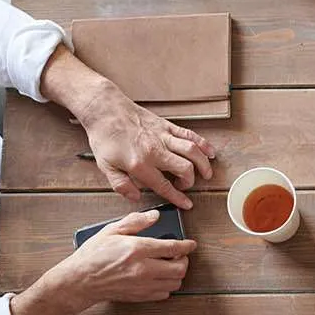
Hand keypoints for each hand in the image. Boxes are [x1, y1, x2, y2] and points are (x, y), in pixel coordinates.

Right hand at [40, 210, 196, 307]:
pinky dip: (167, 286)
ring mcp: (142, 285)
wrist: (80, 281)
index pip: (173, 247)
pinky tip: (159, 277)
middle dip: (184, 260)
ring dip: (177, 274)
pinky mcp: (140, 296)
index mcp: (137, 249)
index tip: (191, 244)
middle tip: (179, 255)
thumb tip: (155, 216)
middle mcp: (143, 269)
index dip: (186, 245)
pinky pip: (164, 294)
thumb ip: (136, 222)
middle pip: (180, 268)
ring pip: (175, 283)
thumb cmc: (93, 255)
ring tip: (170, 266)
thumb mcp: (111, 231)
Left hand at [79, 88, 216, 208]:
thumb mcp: (105, 166)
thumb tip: (135, 197)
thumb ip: (121, 185)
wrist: (106, 110)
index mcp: (139, 164)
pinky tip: (209, 152)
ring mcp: (163, 136)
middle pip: (185, 168)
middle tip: (186, 185)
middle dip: (190, 181)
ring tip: (207, 173)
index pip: (164, 185)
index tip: (186, 204)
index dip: (178, 197)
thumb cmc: (105, 137)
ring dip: (203, 164)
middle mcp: (155, 150)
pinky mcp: (167, 126)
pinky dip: (203, 144)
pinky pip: (190, 135)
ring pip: (192, 151)